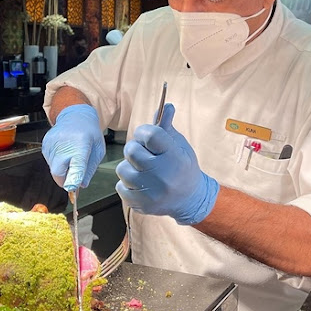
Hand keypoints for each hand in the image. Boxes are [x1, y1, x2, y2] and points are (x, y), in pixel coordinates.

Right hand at [42, 104, 105, 191]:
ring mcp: (52, 144)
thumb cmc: (89, 133)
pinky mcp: (45, 144)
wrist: (75, 115)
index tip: (71, 188)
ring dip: (62, 170)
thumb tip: (81, 185)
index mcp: (81, 144)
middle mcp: (64, 143)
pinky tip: (64, 152)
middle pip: (58, 172)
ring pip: (53, 169)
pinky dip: (57, 163)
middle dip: (65, 181)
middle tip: (74, 177)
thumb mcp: (98, 150)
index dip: (73, 178)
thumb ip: (89, 170)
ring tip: (71, 156)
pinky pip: (50, 162)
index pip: (76, 165)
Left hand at [115, 103, 218, 224]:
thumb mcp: (179, 146)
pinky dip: (127, 183)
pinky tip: (141, 184)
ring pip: (123, 169)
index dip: (143, 132)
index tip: (145, 135)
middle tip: (144, 154)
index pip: (149, 135)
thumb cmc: (183, 168)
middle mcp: (162, 175)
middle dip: (135, 149)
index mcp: (173, 158)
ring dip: (130, 167)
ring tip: (143, 170)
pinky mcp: (140, 204)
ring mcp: (150, 192)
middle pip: (131, 150)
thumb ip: (167, 128)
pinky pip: (120, 186)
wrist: (189, 200)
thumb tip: (166, 105)